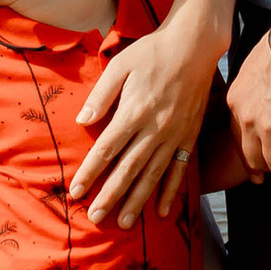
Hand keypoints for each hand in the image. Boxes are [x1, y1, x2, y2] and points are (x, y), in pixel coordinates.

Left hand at [71, 15, 219, 225]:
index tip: (76, 191)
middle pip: (128, 168)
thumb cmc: (151, 53)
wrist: (193, 47)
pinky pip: (179, 170)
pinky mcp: (189, 137)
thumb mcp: (119, 66)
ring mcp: (174, 135)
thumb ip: (101, 95)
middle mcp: (155, 128)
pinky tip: (160, 211)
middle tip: (95, 217)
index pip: (107, 149)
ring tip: (123, 222)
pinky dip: (169, 192)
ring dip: (137, 200)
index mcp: (134, 110)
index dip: (90, 171)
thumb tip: (82, 121)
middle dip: (110, 195)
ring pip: (152, 175)